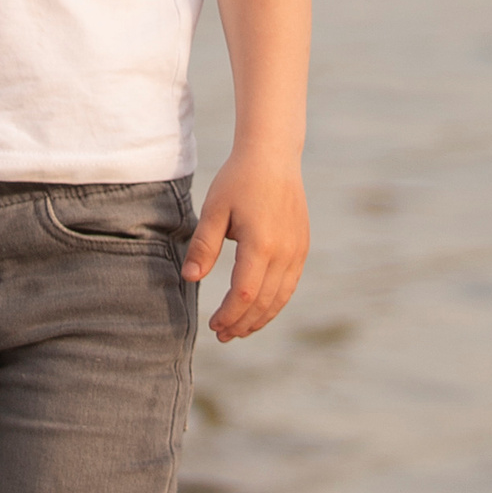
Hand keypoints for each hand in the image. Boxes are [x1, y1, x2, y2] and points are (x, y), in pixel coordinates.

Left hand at [182, 152, 309, 341]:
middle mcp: (284, 252)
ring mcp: (297, 250)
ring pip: (281, 298)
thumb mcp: (214, 210)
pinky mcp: (302, 247)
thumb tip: (189, 279)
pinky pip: (290, 285)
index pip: (245, 294)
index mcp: (261, 244)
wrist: (273, 157)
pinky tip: (259, 309)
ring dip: (260, 318)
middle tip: (222, 335)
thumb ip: (204, 246)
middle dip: (243, 323)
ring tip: (239, 330)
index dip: (229, 315)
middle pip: (264, 302)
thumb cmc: (238, 181)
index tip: (213, 326)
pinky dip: (275, 303)